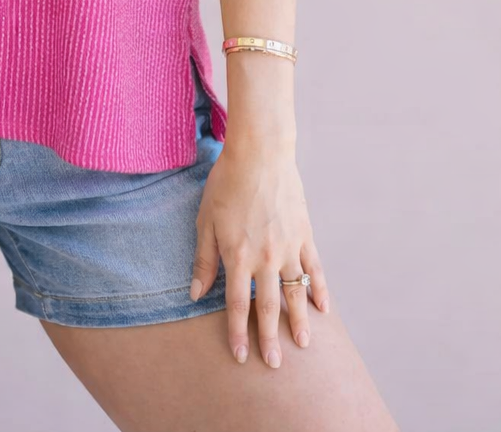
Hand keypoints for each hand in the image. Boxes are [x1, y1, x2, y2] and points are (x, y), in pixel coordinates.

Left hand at [190, 142, 330, 367]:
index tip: (241, 356)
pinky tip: (324, 309)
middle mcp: (265, 257)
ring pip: (296, 293)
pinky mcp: (305, 235)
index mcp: (237, 255)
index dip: (237, 332)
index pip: (236, 304)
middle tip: (274, 364)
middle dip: (270, 338)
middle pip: (268, 307)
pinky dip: (320, 289)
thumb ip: (203, 259)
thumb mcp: (205, 220)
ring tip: (304, 345)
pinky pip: (315, 268)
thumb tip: (194, 294)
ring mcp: (288, 247)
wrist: (260, 153)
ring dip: (300, 321)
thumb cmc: (226, 183)